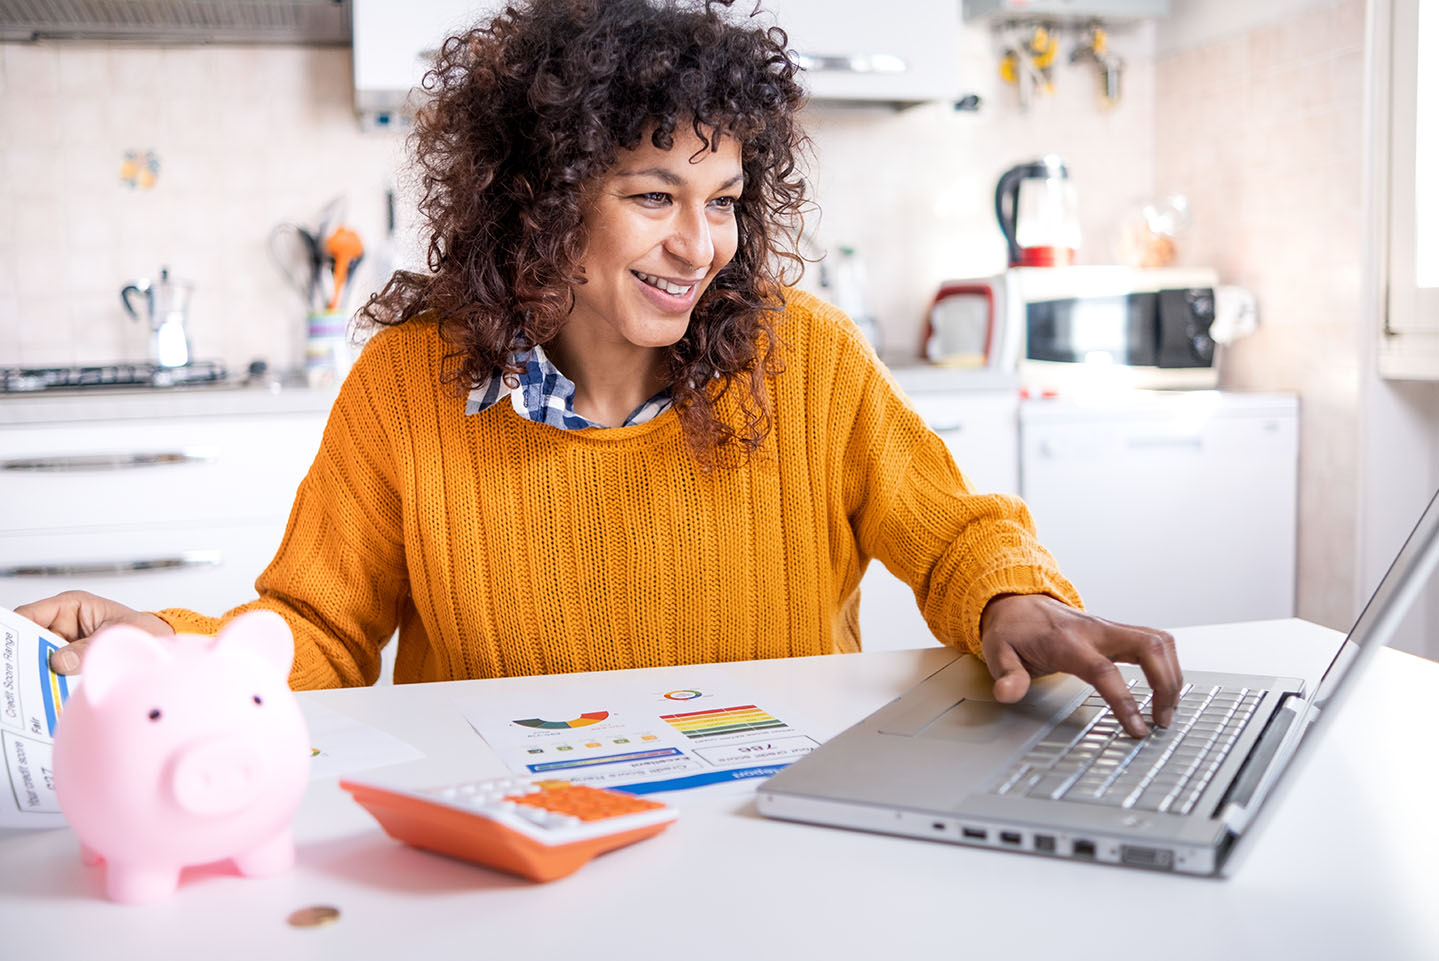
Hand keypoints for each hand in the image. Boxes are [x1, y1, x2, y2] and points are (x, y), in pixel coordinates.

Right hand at [17, 590, 173, 674]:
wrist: (159, 644)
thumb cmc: (141, 630)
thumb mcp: (114, 636)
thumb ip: (85, 649)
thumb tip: (58, 662)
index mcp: (72, 606)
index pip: (30, 614)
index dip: (13, 629)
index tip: (5, 647)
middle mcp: (63, 623)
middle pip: (28, 638)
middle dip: (20, 655)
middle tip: (15, 672)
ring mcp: (65, 642)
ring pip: (37, 657)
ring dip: (33, 670)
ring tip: (27, 685)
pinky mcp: (70, 661)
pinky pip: (51, 670)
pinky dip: (48, 680)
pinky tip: (46, 692)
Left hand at [979, 594, 1181, 737]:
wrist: (1016, 601)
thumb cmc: (1012, 630)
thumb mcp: (997, 652)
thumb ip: (1007, 675)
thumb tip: (1008, 693)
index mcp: (1068, 641)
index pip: (1104, 671)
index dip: (1124, 700)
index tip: (1138, 727)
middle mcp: (1096, 631)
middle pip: (1148, 647)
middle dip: (1166, 684)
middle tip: (1163, 720)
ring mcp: (1110, 629)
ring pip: (1159, 641)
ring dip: (1172, 675)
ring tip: (1168, 710)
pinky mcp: (1118, 632)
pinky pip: (1155, 642)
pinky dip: (1168, 664)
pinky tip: (1166, 687)